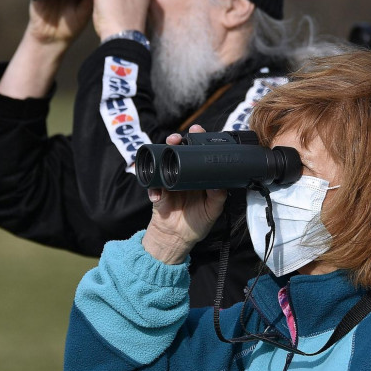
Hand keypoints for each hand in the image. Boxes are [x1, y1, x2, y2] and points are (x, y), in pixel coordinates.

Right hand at [142, 126, 227, 264]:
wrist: (178, 238)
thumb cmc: (197, 222)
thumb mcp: (212, 211)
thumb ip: (218, 197)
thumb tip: (218, 183)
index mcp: (198, 176)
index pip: (198, 153)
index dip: (198, 140)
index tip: (198, 132)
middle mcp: (182, 174)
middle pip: (178, 151)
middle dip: (177, 140)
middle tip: (178, 137)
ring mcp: (168, 181)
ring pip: (162, 161)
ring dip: (162, 152)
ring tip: (167, 148)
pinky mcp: (157, 192)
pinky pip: (152, 185)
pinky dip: (153, 188)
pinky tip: (157, 193)